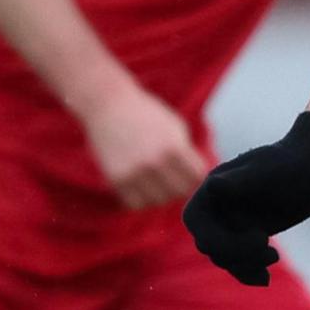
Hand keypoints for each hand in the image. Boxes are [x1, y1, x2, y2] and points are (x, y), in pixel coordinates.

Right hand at [81, 84, 207, 208]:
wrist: (108, 105)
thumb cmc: (146, 114)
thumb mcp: (175, 126)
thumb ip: (188, 153)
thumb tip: (201, 178)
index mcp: (173, 147)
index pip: (198, 178)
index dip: (198, 176)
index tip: (192, 173)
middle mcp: (154, 163)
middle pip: (180, 193)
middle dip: (181, 186)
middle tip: (174, 177)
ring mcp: (134, 173)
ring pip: (159, 201)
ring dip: (161, 194)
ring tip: (157, 181)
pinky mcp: (117, 179)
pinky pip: (136, 204)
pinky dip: (142, 199)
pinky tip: (142, 185)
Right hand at [182, 111, 309, 283]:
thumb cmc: (290, 165)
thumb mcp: (266, 172)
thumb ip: (239, 182)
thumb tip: (213, 186)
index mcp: (212, 189)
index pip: (196, 224)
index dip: (220, 239)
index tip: (261, 237)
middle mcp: (216, 207)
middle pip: (209, 245)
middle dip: (237, 254)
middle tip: (271, 253)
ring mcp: (230, 222)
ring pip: (224, 257)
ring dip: (245, 265)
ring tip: (274, 257)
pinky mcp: (245, 235)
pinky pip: (238, 262)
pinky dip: (248, 273)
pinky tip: (265, 278)